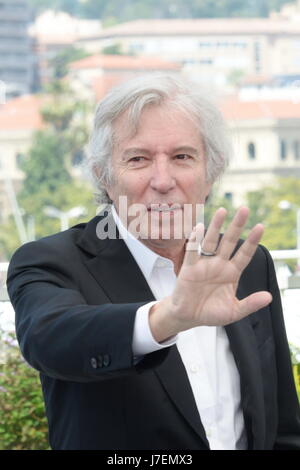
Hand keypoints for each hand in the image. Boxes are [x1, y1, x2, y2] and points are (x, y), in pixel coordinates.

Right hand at [149, 207, 272, 341]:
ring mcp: (204, 264)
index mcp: (232, 273)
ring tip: (222, 211)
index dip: (252, 241)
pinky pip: (193, 251)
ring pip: (211, 242)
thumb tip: (269, 297)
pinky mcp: (189, 267)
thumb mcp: (234, 312)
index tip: (260, 227)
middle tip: (244, 210)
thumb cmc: (210, 312)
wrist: (188, 317)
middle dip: (237, 226)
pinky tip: (199, 228)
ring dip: (216, 226)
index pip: (244, 254)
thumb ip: (250, 304)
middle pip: (229, 242)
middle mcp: (219, 264)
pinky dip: (195, 239)